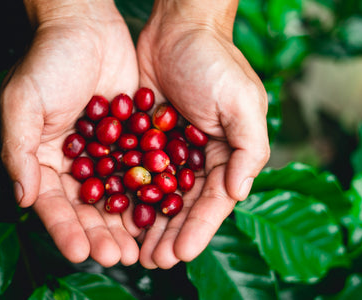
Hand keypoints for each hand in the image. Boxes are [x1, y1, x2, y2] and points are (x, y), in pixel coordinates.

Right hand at [0, 0, 139, 266]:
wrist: (85, 26)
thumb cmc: (48, 61)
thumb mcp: (22, 102)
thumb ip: (18, 150)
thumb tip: (21, 198)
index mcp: (40, 159)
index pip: (51, 203)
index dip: (64, 229)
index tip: (80, 252)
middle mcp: (71, 163)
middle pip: (85, 208)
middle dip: (99, 234)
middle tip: (117, 257)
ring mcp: (101, 153)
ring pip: (114, 196)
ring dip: (125, 223)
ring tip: (138, 248)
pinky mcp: (128, 140)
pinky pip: (137, 172)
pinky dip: (146, 193)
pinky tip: (159, 213)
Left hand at [133, 0, 269, 268]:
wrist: (178, 27)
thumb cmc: (215, 61)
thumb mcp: (242, 100)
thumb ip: (248, 147)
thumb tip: (239, 192)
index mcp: (226, 155)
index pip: (214, 201)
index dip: (198, 229)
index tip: (180, 253)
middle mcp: (198, 159)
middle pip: (183, 206)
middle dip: (169, 235)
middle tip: (152, 262)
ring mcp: (169, 151)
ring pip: (157, 197)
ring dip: (147, 225)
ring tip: (133, 251)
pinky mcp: (142, 139)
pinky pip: (134, 172)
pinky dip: (126, 195)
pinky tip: (113, 215)